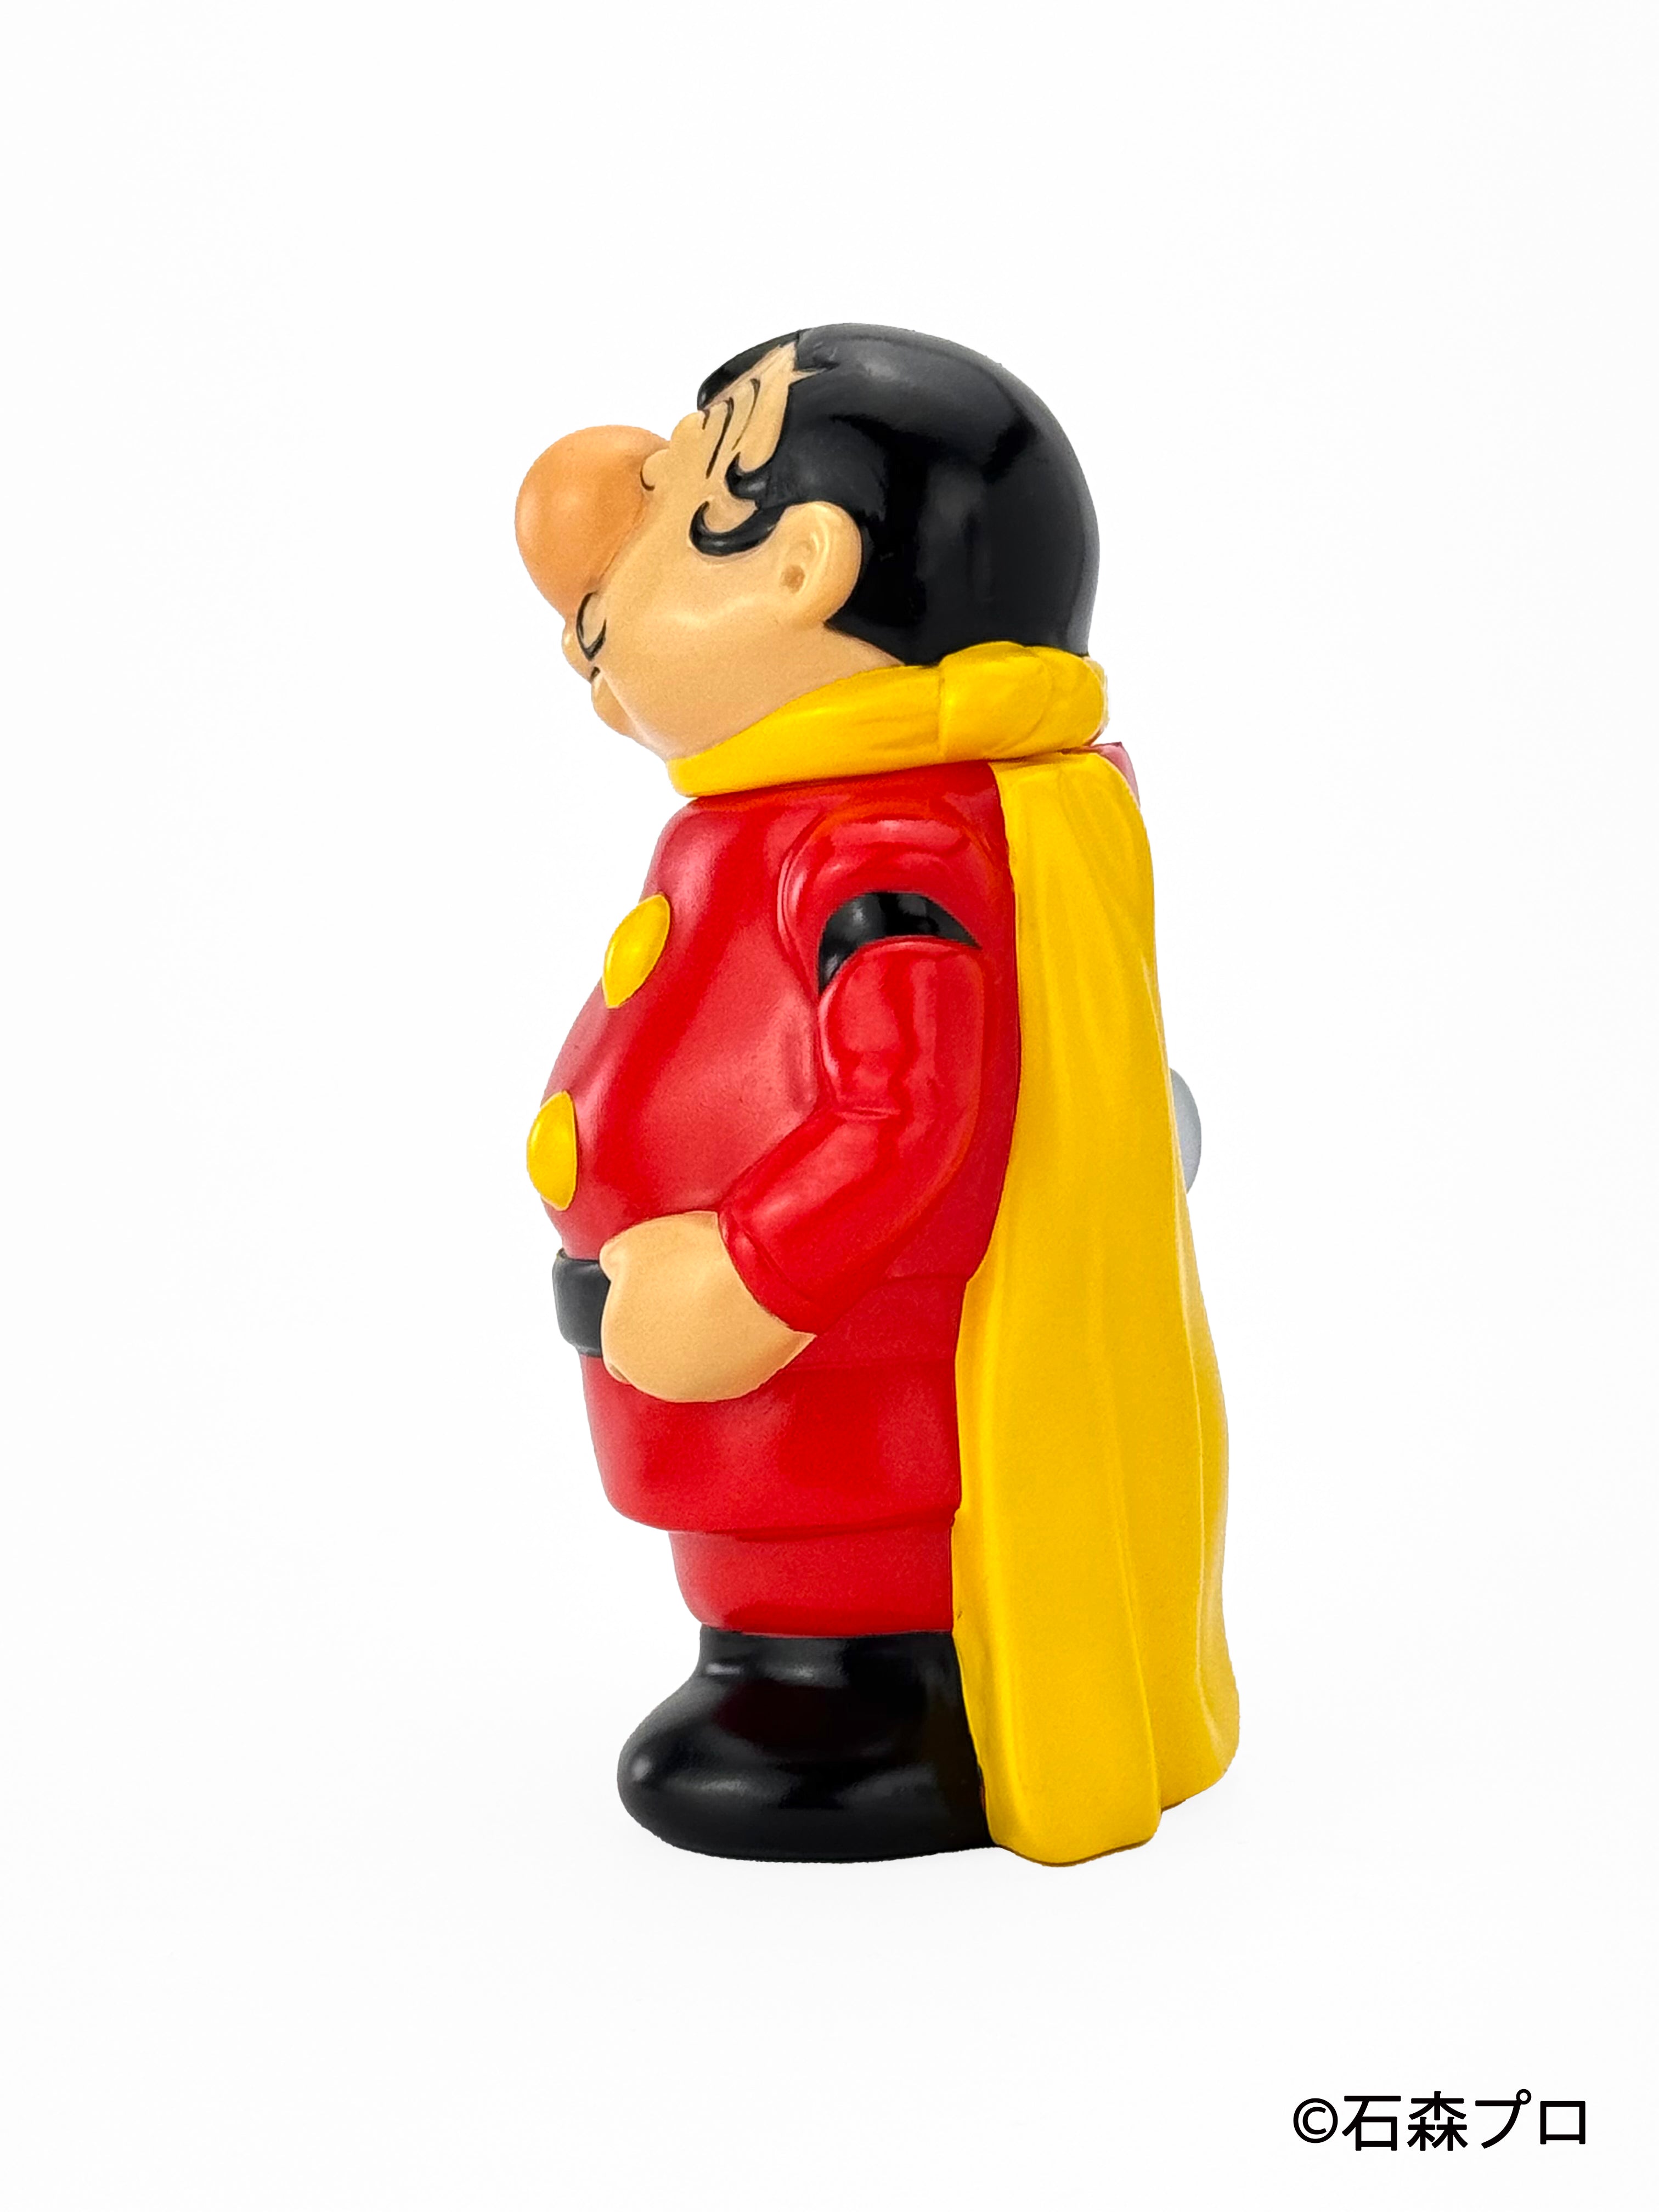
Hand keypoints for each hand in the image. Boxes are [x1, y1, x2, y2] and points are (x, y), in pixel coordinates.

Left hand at [597, 1211, 814, 1401]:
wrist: (761, 1276)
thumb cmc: (699, 1263)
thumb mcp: (633, 1243)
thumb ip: (615, 1263)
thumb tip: (617, 1267)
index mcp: (620, 1347)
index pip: (615, 1347)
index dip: (632, 1318)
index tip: (648, 1297)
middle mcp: (656, 1378)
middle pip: (654, 1358)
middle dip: (666, 1330)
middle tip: (683, 1292)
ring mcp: (701, 1386)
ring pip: (692, 1365)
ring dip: (698, 1340)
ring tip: (713, 1299)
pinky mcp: (741, 1382)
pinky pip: (728, 1364)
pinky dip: (730, 1344)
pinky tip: (735, 1313)